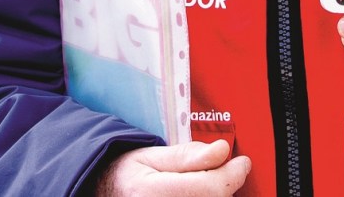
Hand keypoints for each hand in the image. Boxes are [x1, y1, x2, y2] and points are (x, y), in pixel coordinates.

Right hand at [94, 140, 249, 195]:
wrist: (101, 193)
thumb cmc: (125, 174)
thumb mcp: (150, 155)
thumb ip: (187, 155)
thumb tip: (222, 151)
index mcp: (152, 192)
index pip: (211, 188)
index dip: (233, 174)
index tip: (242, 162)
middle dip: (225, 184)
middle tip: (223, 170)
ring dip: (216, 194)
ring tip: (206, 182)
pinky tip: (199, 193)